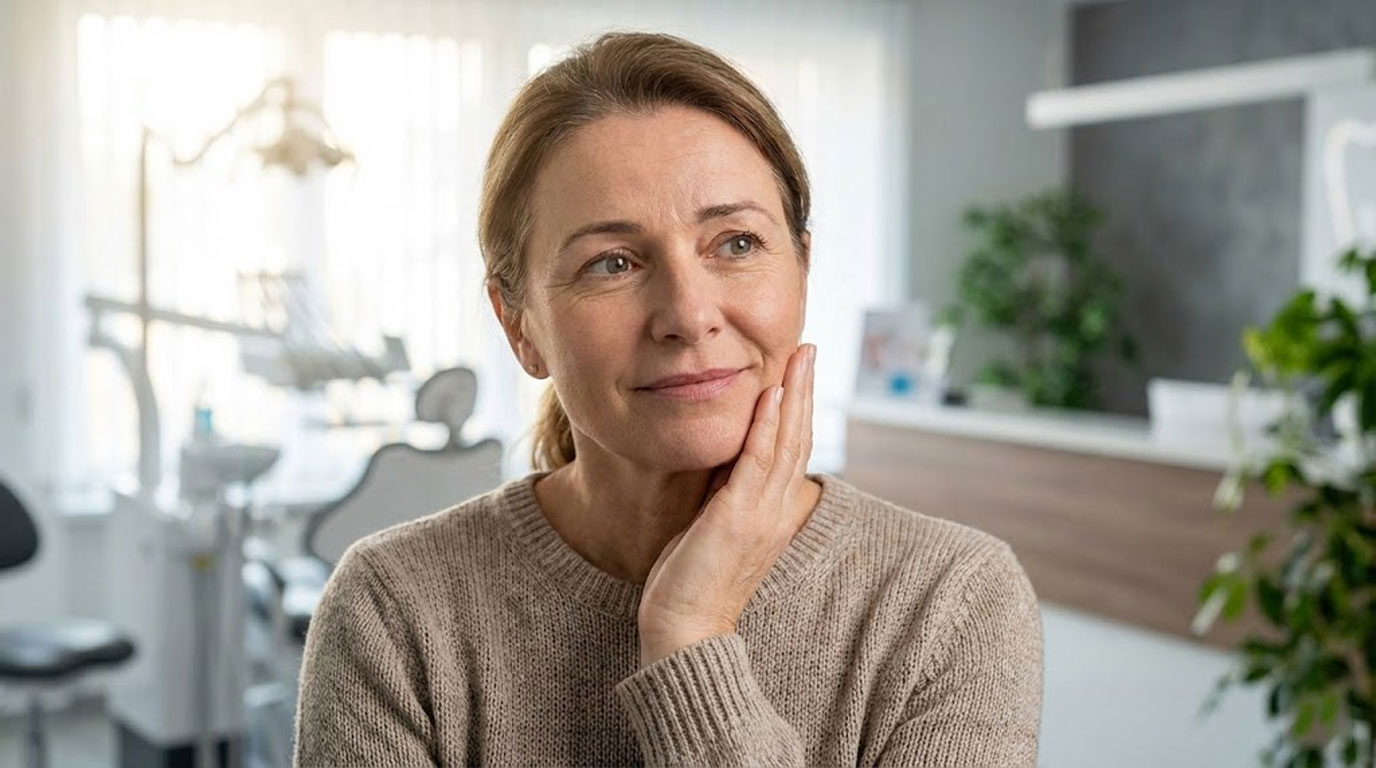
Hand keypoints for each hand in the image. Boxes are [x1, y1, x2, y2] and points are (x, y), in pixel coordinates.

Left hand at [636, 343, 816, 668]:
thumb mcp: (714, 527)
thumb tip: (721, 460)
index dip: (798, 408)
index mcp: (774, 512)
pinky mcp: (738, 518)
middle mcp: (777, 510)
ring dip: (794, 394)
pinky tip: (771, 393)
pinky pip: (758, 462)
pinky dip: (767, 425)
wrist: (685, 630)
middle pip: (799, 437)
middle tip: (808, 348)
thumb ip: (725, 494)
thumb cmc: (692, 583)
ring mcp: (762, 514)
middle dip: (805, 389)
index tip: (798, 371)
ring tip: (799, 356)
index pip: (793, 449)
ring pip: (787, 442)